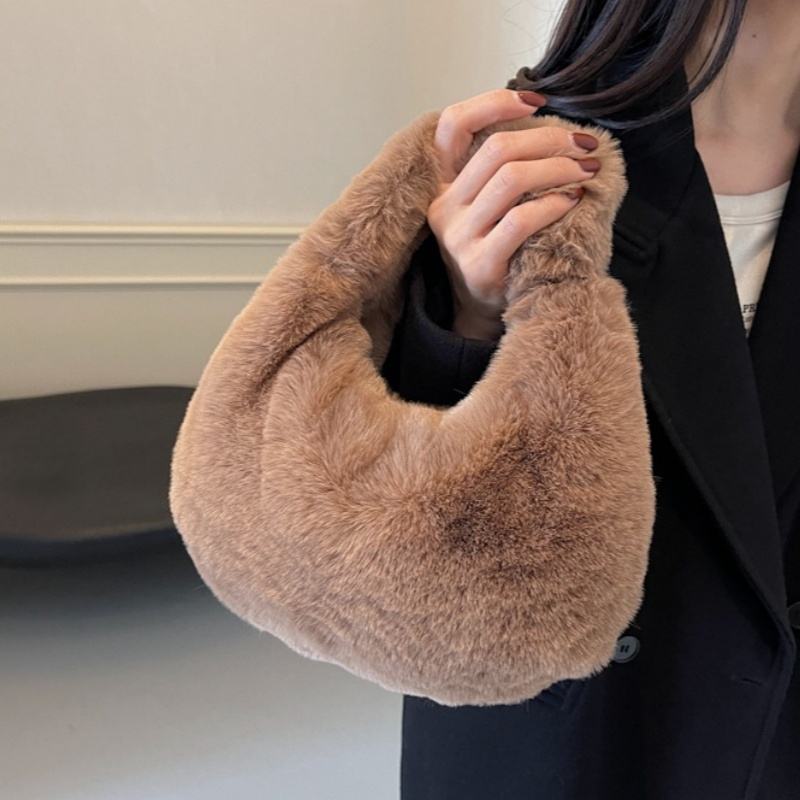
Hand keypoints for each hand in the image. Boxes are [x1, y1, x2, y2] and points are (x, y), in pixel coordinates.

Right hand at [426, 88, 601, 339]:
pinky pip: (521, 220)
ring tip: (586, 171)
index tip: (536, 100)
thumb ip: (501, 169)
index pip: (453, 126)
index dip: (492, 102)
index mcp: (443, 185)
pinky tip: (572, 201)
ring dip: (558, 167)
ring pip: (510, 178)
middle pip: (496, 149)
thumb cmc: (497, 250)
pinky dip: (553, 204)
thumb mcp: (487, 206)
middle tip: (583, 144)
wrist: (485, 309)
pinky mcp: (480, 265)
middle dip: (549, 139)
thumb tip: (554, 127)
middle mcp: (444, 208)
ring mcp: (459, 238)